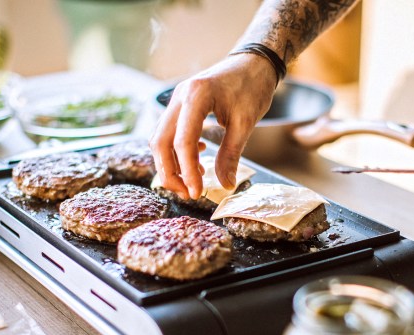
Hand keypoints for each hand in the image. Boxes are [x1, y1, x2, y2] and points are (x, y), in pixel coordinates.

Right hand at [149, 53, 277, 199]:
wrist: (254, 62)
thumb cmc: (252, 86)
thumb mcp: (246, 122)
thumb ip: (231, 154)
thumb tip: (225, 185)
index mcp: (196, 96)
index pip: (183, 141)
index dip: (187, 171)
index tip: (197, 192)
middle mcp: (179, 97)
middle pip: (160, 142)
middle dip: (170, 172)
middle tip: (188, 193)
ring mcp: (176, 100)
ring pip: (160, 139)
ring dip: (171, 164)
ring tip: (193, 181)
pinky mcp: (179, 105)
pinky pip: (168, 132)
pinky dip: (176, 151)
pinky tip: (197, 159)